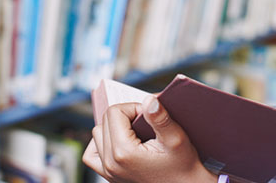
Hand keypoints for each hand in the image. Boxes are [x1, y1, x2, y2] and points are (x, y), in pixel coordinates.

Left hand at [83, 95, 217, 182]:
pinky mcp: (110, 177)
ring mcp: (108, 172)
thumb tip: (148, 100)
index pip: (115, 112)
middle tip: (145, 122)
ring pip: (97, 135)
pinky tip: (118, 142)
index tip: (148, 115)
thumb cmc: (183, 167)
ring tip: (133, 131)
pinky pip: (92, 155)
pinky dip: (102, 144)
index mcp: (123, 152)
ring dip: (113, 128)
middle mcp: (111, 163)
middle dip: (125, 116)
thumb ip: (160, 118)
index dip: (133, 107)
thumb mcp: (176, 139)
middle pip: (104, 121)